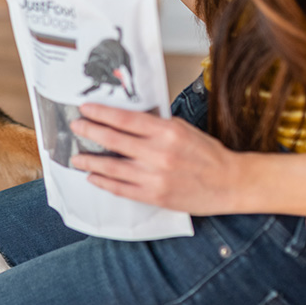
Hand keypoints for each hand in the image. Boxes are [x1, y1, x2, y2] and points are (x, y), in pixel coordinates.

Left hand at [70, 103, 246, 215]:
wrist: (230, 183)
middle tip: (75, 127)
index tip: (86, 108)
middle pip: (114, 140)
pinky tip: (93, 177)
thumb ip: (155, 124)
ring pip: (112, 168)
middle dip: (90, 131)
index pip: (125, 119)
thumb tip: (125, 119)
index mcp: (166, 132)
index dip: (101, 113)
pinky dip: (104, 183)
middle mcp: (158, 153)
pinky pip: (121, 189)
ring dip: (90, 161)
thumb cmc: (207, 154)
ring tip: (76, 157)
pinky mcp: (154, 196)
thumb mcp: (182, 128)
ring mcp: (155, 177)